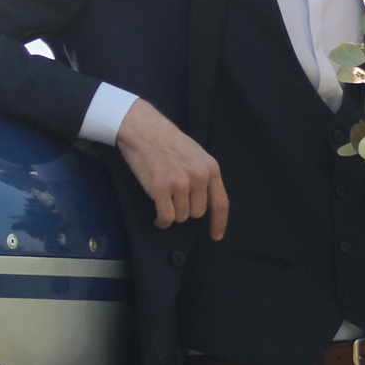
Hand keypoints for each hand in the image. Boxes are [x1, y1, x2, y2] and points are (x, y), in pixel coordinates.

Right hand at [115, 98, 229, 238]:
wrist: (144, 129)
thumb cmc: (167, 141)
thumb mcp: (196, 155)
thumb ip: (204, 176)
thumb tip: (206, 202)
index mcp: (210, 168)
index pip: (220, 203)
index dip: (219, 223)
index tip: (216, 235)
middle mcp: (198, 177)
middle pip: (197, 213)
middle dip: (185, 209)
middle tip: (173, 196)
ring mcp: (180, 183)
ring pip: (180, 216)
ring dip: (171, 212)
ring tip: (163, 198)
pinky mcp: (161, 188)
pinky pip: (166, 217)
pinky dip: (161, 221)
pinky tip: (157, 216)